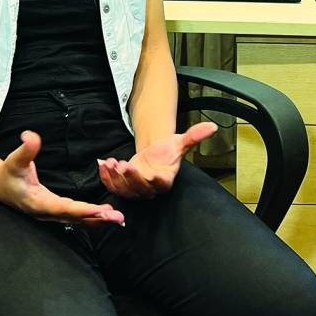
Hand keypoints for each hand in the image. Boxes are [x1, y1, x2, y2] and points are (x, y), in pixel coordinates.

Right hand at [0, 130, 124, 224]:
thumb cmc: (8, 172)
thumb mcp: (15, 159)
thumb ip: (26, 148)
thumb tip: (31, 136)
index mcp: (38, 202)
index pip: (64, 208)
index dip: (82, 210)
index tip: (100, 210)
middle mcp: (46, 212)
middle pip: (74, 218)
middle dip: (96, 218)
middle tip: (117, 218)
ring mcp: (50, 215)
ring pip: (76, 221)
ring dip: (97, 220)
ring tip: (117, 219)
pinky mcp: (54, 212)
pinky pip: (75, 218)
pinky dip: (90, 218)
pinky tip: (104, 217)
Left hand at [97, 121, 217, 199]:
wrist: (155, 155)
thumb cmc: (168, 150)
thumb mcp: (180, 142)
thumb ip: (194, 136)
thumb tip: (213, 126)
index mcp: (165, 180)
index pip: (159, 183)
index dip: (153, 180)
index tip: (148, 172)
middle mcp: (150, 188)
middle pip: (139, 188)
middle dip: (130, 178)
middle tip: (123, 164)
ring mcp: (135, 190)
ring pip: (123, 189)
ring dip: (115, 178)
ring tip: (110, 162)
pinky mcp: (124, 187)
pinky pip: (113, 186)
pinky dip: (106, 177)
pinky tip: (103, 163)